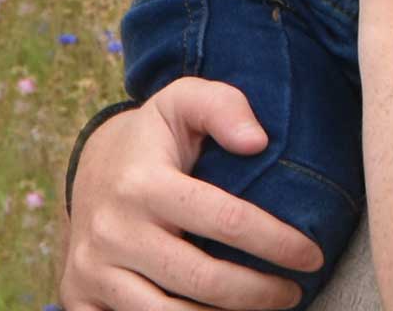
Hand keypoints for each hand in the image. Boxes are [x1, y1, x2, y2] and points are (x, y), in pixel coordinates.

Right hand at [59, 77, 321, 310]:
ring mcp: (92, 269)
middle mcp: (112, 231)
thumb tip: (258, 141)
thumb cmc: (157, 136)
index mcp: (143, 183)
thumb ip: (224, 107)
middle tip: (294, 292)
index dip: (277, 243)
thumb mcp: (186, 101)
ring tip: (265, 309)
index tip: (312, 255)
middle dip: (259, 293)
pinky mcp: (80, 297)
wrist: (92, 168)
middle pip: (202, 280)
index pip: (225, 220)